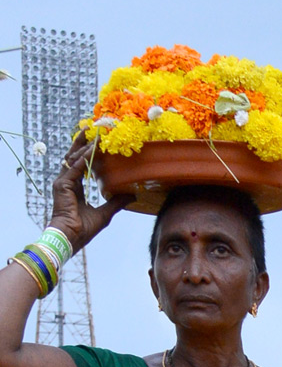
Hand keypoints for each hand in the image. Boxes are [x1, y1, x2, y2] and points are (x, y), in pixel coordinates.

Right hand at [48, 135, 132, 250]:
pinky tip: (94, 148)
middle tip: (92, 129)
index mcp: (75, 187)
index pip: (81, 165)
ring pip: (74, 158)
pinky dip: (85, 157)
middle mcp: (67, 182)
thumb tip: (132, 195)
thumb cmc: (84, 229)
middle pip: (74, 156)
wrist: (71, 237)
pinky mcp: (62, 185)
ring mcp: (63, 182)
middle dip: (82, 142)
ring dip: (85, 145)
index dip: (88, 152)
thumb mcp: (105, 213)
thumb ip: (116, 202)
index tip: (97, 141)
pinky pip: (76, 167)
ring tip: (95, 133)